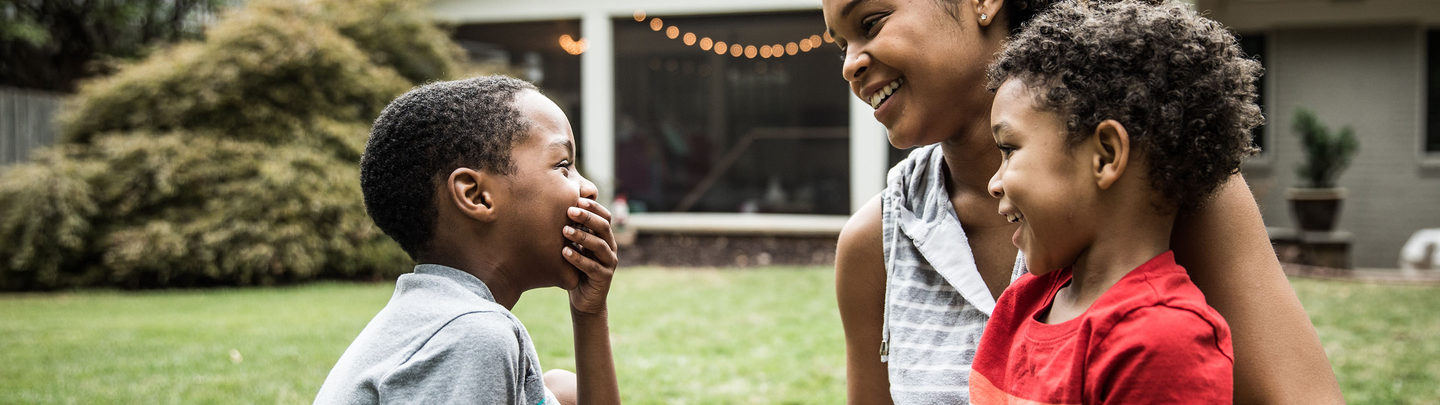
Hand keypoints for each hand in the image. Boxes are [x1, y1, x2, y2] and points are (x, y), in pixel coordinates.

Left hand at [563, 197, 617, 315]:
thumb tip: (555, 206)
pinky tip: (564, 252)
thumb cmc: (576, 269)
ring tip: (564, 231)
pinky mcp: (604, 278)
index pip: (605, 217)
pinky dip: (578, 258)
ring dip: (582, 236)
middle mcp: (610, 248)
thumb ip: (574, 231)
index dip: (593, 207)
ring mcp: (609, 263)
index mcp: (605, 238)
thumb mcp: (576, 247)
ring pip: (599, 245)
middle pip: (603, 227)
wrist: (585, 299)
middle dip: (587, 217)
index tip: (576, 199)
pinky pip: (592, 266)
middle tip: (569, 211)